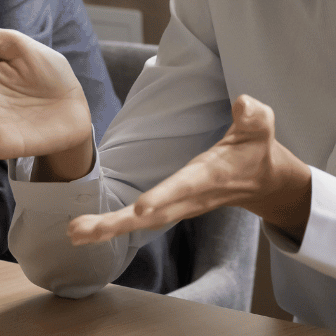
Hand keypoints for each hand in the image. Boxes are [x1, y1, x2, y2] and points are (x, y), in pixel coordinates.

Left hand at [68, 94, 310, 245]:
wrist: (261, 182)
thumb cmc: (255, 149)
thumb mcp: (260, 126)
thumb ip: (253, 115)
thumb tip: (242, 102)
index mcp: (210, 176)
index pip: (185, 186)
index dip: (165, 196)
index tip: (142, 208)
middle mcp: (191, 197)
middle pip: (152, 216)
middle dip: (118, 224)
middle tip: (82, 231)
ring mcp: (180, 207)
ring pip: (141, 223)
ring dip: (107, 228)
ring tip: (74, 233)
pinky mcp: (170, 209)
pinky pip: (138, 222)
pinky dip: (111, 228)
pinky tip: (83, 232)